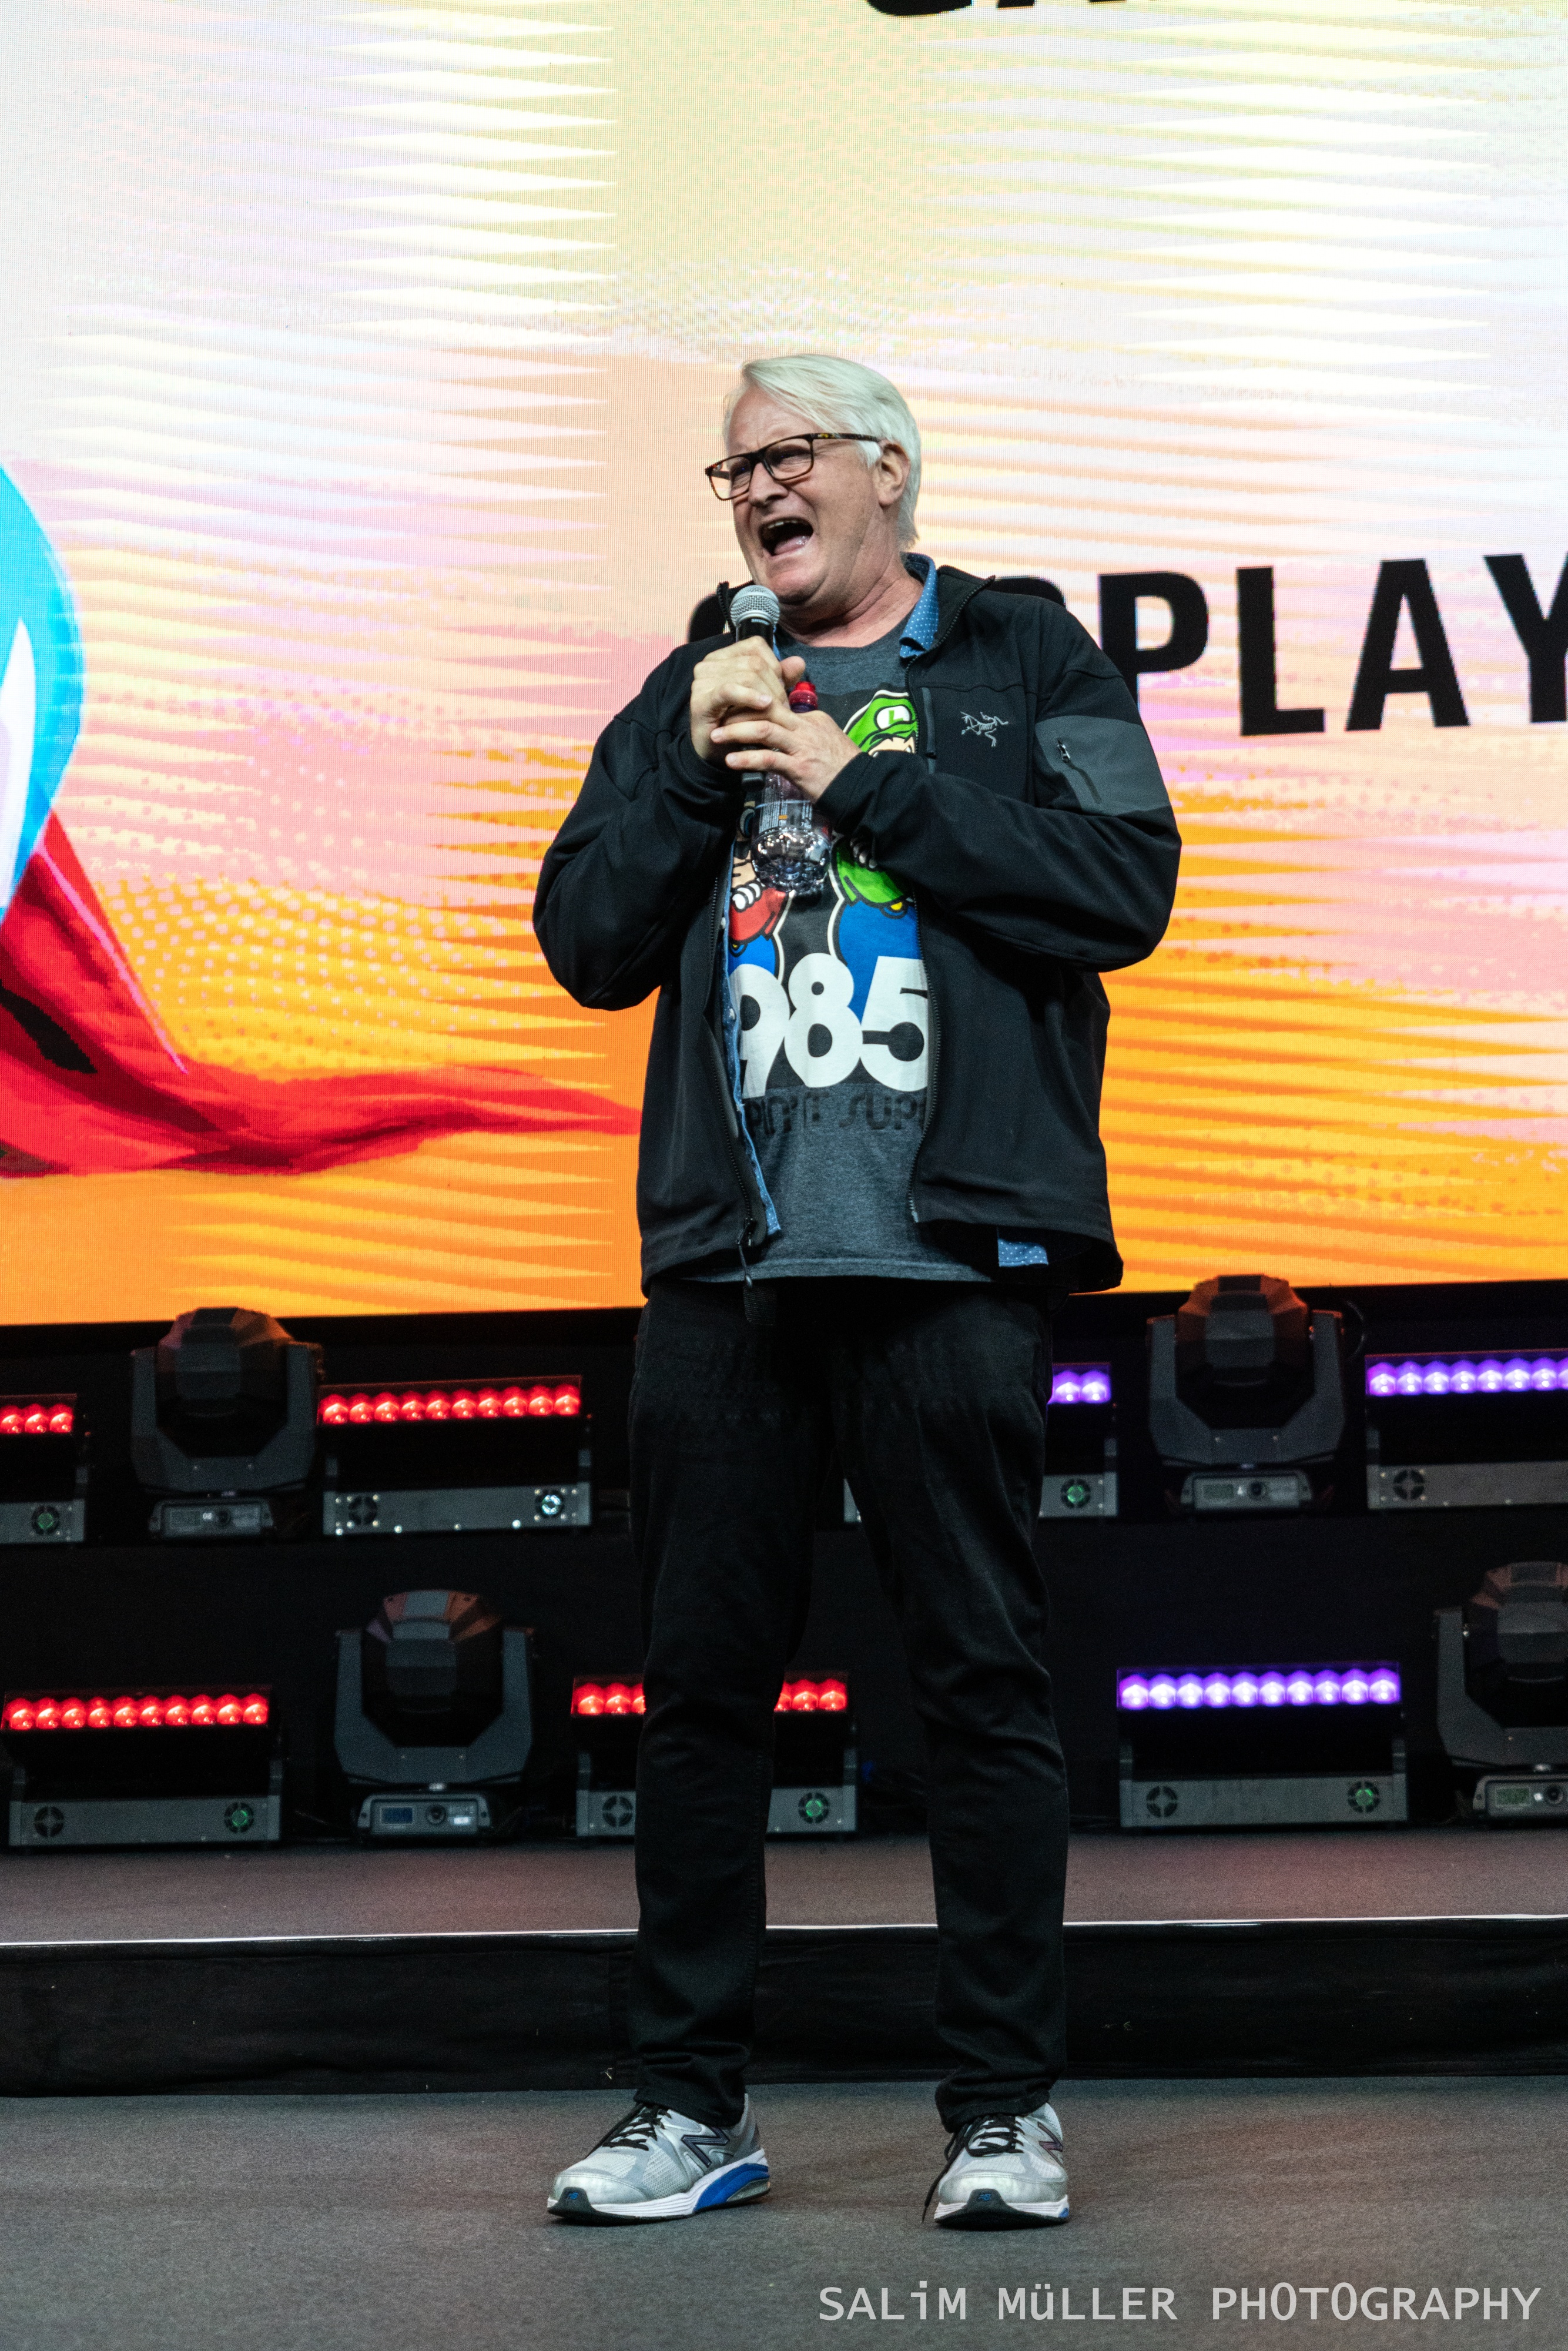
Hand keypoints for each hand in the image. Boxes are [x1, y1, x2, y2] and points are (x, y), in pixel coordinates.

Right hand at [690, 641, 801, 763]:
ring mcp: (702, 680)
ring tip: (775, 713)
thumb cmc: (739, 722)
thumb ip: (780, 678)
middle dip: (775, 686)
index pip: (755, 646)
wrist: (717, 752)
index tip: (781, 688)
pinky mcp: (700, 700)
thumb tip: (798, 662)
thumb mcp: (763, 696)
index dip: (775, 666)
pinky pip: (729, 691)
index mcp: (723, 656)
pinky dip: (750, 697)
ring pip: (747, 676)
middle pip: (754, 663)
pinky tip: (764, 705)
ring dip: (767, 696)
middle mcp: (709, 663)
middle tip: (783, 708)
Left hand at [710, 701, 861, 802]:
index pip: (775, 704)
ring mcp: (803, 747)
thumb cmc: (840, 767)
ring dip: (736, 732)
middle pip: (766, 709)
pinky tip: (731, 761)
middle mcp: (805, 727)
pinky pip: (769, 759)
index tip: (730, 709)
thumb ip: (802, 731)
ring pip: (764, 729)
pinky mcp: (800, 768)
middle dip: (737, 710)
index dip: (749, 705)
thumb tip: (781, 727)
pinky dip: (747, 759)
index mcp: (810, 719)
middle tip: (715, 714)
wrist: (861, 787)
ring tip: (715, 737)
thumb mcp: (822, 740)